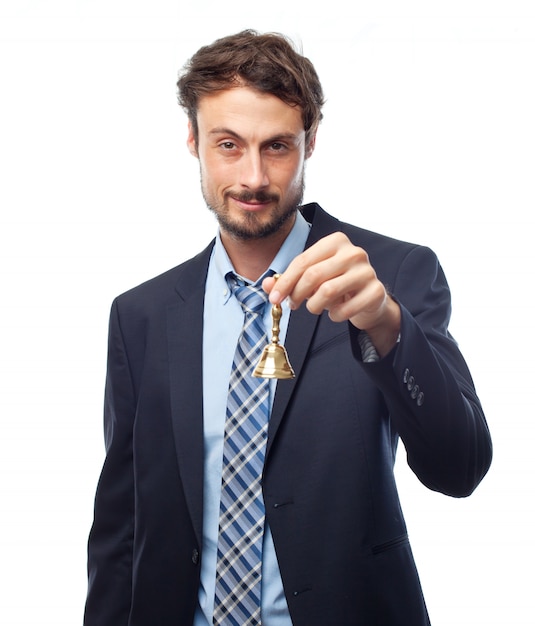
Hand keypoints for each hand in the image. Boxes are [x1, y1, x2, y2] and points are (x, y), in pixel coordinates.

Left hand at [263, 232, 400, 356]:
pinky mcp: (376, 291)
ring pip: (327, 291)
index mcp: (336, 241)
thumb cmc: (337, 284)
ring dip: (314, 306)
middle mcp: (354, 252)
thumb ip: (288, 280)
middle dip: (296, 294)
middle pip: (313, 275)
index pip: (303, 261)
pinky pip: (345, 309)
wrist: (369, 298)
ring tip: (314, 308)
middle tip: (292, 305)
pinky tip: (335, 313)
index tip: (274, 298)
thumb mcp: (311, 279)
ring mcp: (367, 271)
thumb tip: (267, 286)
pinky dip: (334, 315)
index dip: (285, 282)